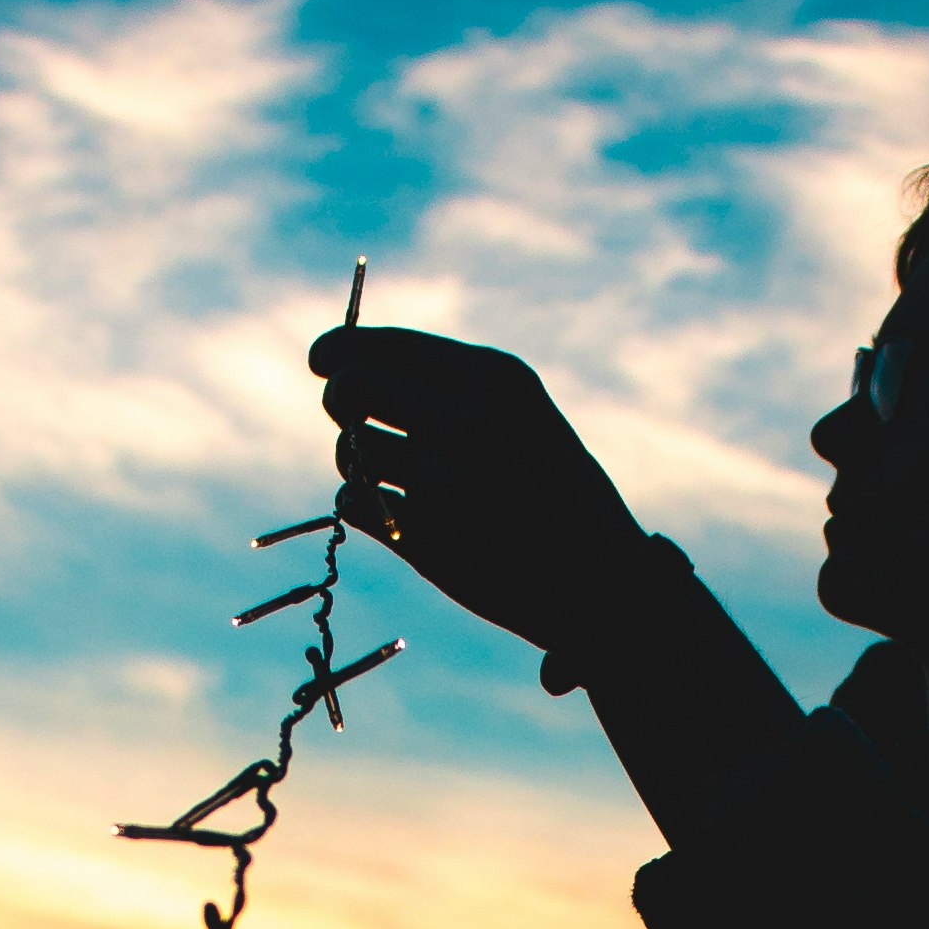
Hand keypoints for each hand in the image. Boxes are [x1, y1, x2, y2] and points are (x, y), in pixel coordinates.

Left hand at [310, 322, 652, 656]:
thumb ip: (449, 385)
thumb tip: (347, 365)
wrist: (606, 582)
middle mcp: (464, 421)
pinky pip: (351, 505)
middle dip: (340, 400)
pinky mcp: (422, 538)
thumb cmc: (557, 490)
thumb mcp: (523, 414)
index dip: (338, 350)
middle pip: (350, 390)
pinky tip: (401, 514)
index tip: (322, 360)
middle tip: (349, 415)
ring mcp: (441, 481)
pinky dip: (363, 509)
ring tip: (398, 475)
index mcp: (493, 378)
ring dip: (358, 462)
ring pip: (349, 452)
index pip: (379, 346)